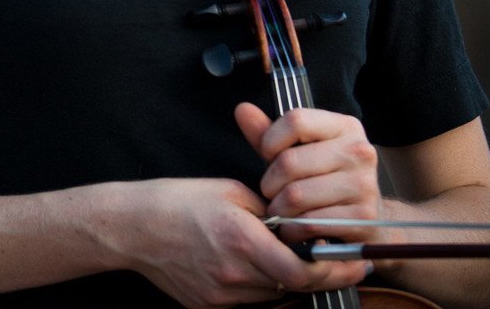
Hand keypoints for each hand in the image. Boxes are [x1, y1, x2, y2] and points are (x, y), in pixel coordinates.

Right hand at [88, 178, 368, 307]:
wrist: (132, 228)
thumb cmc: (177, 202)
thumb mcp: (230, 192)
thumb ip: (270, 212)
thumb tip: (298, 225)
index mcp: (242, 238)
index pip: (303, 271)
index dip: (336, 271)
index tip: (357, 263)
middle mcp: (234, 273)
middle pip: (293, 286)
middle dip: (317, 273)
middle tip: (336, 260)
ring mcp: (221, 295)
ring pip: (273, 295)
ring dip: (286, 279)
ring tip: (280, 254)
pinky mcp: (208, 305)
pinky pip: (249, 300)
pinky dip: (259, 284)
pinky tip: (249, 263)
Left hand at [234, 102, 396, 245]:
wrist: (367, 217)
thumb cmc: (325, 179)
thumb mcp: (297, 151)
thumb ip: (268, 133)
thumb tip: (243, 110)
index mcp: (345, 126)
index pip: (295, 121)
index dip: (270, 140)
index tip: (268, 155)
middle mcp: (359, 151)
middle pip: (290, 162)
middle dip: (270, 183)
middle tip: (271, 192)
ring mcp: (364, 184)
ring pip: (296, 196)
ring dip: (279, 209)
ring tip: (282, 210)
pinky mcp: (363, 216)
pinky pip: (309, 222)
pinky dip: (293, 229)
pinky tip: (295, 227)